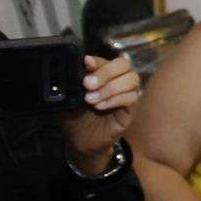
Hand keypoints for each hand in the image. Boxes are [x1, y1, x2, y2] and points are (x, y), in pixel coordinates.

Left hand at [61, 55, 140, 171]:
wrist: (81, 141)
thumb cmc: (75, 118)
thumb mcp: (68, 98)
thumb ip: (70, 84)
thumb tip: (69, 71)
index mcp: (101, 73)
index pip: (105, 59)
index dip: (97, 60)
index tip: (86, 63)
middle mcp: (116, 80)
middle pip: (123, 64)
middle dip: (105, 72)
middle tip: (88, 84)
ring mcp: (126, 94)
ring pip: (132, 79)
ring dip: (110, 88)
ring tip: (91, 99)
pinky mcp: (131, 109)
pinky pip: (132, 98)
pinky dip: (116, 100)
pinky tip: (100, 106)